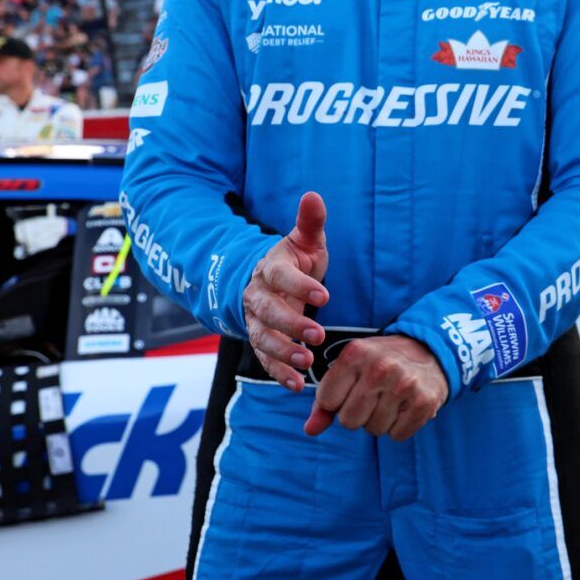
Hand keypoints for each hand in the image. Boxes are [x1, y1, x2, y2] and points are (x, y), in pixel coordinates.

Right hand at [243, 192, 329, 392]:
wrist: (267, 281)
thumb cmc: (294, 260)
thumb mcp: (304, 241)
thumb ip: (310, 222)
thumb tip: (313, 195)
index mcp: (271, 269)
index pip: (281, 277)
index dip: (300, 286)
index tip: (324, 297)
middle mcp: (258, 296)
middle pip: (267, 311)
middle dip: (291, 324)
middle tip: (317, 335)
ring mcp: (256, 321)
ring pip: (263, 338)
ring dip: (283, 352)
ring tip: (306, 362)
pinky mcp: (260, 340)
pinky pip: (265, 359)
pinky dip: (279, 373)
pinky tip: (297, 384)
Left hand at [303, 335, 448, 439]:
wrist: (431, 351)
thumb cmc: (380, 364)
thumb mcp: (350, 369)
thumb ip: (325, 401)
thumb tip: (310, 430)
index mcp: (355, 353)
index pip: (327, 401)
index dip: (338, 400)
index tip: (353, 387)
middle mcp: (380, 367)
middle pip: (349, 421)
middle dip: (359, 415)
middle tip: (375, 396)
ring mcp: (404, 384)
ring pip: (374, 430)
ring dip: (380, 420)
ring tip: (392, 399)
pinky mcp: (424, 402)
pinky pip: (398, 435)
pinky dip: (400, 427)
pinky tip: (405, 407)